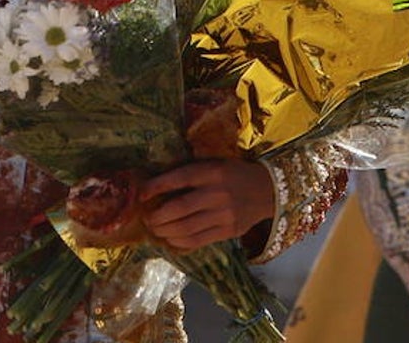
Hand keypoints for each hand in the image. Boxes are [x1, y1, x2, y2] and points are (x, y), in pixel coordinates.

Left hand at [138, 160, 273, 250]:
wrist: (268, 190)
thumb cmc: (234, 174)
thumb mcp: (214, 165)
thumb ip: (191, 174)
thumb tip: (157, 186)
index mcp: (212, 172)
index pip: (178, 179)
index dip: (156, 187)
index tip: (141, 194)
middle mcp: (217, 193)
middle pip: (179, 208)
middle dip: (157, 216)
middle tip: (147, 219)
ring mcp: (224, 215)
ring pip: (186, 228)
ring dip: (165, 231)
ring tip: (156, 230)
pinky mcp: (228, 231)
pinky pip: (198, 241)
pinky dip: (180, 243)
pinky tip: (171, 240)